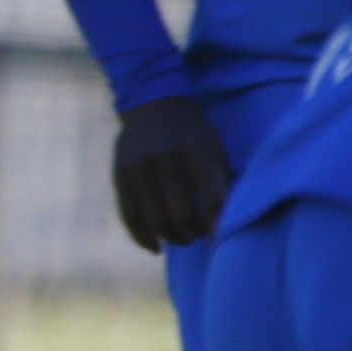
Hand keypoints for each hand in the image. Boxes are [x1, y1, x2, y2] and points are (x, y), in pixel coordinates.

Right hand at [109, 94, 234, 251]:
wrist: (153, 103)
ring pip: (155, 219)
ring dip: (172, 238)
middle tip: (200, 236)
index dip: (218, 225)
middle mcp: (166, 158)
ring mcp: (139, 167)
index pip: (211, 198)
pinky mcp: (120, 174)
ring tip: (182, 239)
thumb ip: (222, 181)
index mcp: (196, 151)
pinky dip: (143, 238)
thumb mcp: (215, 148)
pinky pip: (129, 216)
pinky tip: (156, 247)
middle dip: (194, 233)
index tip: (222, 239)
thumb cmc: (194, 132)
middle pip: (181, 213)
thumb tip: (231, 222)